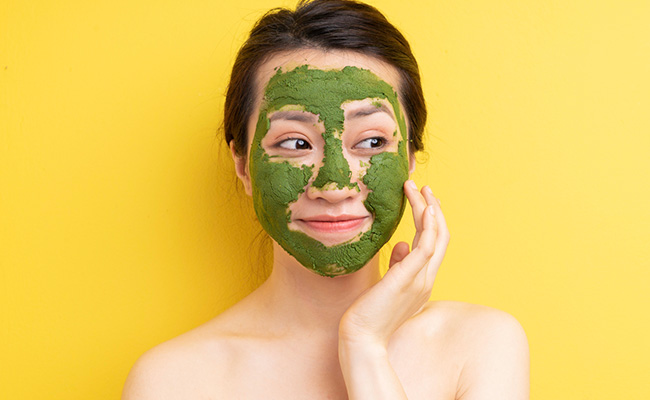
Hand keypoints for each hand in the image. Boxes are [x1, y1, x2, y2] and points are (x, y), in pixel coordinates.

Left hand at [339, 180, 449, 347]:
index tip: (423, 199)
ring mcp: (420, 279)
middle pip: (440, 237)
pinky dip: (429, 226)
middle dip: (434, 208)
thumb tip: (401, 244)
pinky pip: (426, 247)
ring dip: (428, 208)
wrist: (361, 339)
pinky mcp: (408, 279)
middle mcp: (425, 278)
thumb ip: (397, 265)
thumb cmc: (369, 315)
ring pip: (435, 237)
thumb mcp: (386, 286)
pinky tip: (425, 208)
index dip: (432, 220)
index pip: (434, 244)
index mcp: (421, 280)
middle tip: (423, 186)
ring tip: (417, 188)